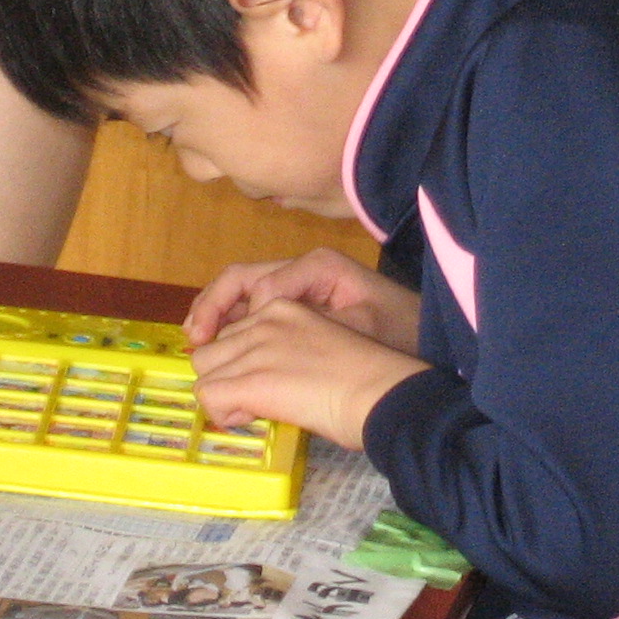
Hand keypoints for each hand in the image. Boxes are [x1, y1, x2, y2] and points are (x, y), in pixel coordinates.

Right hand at [185, 249, 420, 354]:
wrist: (425, 340)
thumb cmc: (398, 334)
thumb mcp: (360, 329)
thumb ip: (313, 324)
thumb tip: (265, 319)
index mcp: (317, 268)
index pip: (261, 284)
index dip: (235, 313)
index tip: (216, 344)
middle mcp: (302, 270)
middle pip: (242, 280)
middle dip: (212, 307)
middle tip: (193, 339)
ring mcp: (298, 286)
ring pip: (243, 293)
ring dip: (216, 316)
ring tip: (196, 343)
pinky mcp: (298, 305)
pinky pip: (255, 308)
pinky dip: (233, 325)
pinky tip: (220, 349)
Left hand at [189, 298, 429, 449]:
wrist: (383, 393)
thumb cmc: (371, 380)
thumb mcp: (326, 346)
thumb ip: (293, 351)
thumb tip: (276, 382)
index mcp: (285, 307)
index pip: (235, 328)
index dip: (240, 360)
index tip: (259, 382)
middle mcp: (266, 320)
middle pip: (213, 346)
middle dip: (225, 375)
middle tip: (252, 400)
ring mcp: (257, 348)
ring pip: (204, 368)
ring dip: (223, 393)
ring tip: (253, 410)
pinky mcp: (253, 380)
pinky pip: (208, 395)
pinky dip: (223, 413)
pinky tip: (252, 418)